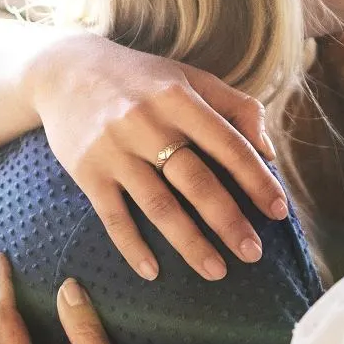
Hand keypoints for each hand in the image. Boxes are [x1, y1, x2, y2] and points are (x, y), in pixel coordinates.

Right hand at [25, 32, 289, 281]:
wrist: (64, 71)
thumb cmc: (140, 79)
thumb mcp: (189, 77)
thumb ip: (235, 107)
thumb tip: (269, 152)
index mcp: (178, 98)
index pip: (227, 144)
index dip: (256, 179)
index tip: (278, 211)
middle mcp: (146, 123)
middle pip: (195, 181)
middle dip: (228, 221)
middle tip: (253, 253)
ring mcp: (114, 150)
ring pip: (158, 205)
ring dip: (190, 243)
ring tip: (216, 271)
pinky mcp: (87, 171)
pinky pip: (113, 216)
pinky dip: (132, 246)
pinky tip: (152, 272)